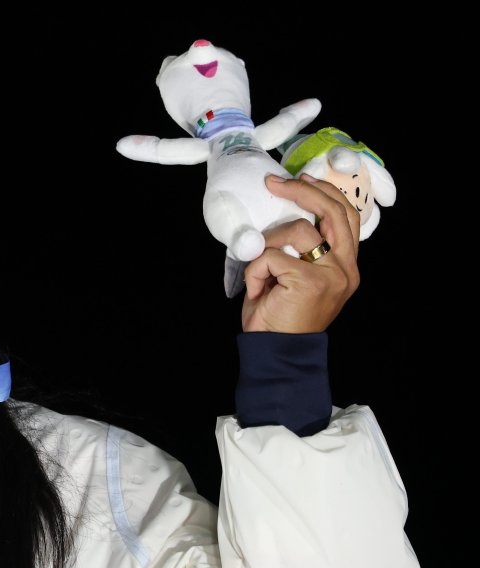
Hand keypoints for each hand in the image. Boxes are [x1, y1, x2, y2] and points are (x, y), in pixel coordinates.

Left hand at [241, 174, 361, 332]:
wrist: (275, 351)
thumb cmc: (280, 315)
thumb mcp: (295, 276)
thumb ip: (302, 249)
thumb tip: (287, 213)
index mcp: (347, 267)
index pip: (348, 217)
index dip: (326, 193)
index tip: (302, 179)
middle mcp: (347, 269)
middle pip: (333, 212)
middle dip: (303, 191)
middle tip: (275, 184)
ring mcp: (332, 275)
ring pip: (299, 230)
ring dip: (268, 243)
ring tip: (260, 268)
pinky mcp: (310, 281)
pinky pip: (272, 255)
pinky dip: (256, 269)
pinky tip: (257, 289)